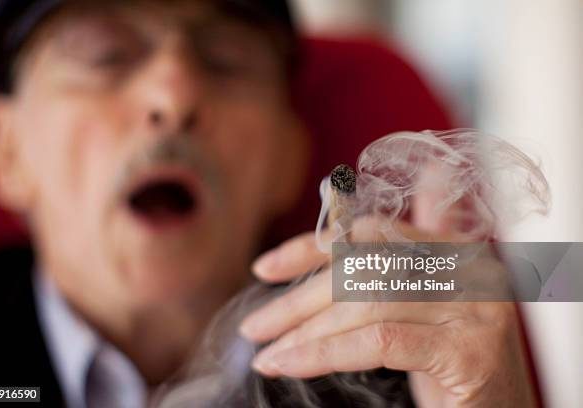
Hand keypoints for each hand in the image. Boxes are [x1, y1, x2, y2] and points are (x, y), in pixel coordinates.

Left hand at [239, 191, 538, 406]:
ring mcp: (475, 307)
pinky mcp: (469, 350)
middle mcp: (470, 268)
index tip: (264, 270)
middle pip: (363, 269)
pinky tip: (291, 364)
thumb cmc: (452, 363)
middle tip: (256, 325)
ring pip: (367, 303)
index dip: (310, 248)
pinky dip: (326, 352)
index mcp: (454, 249)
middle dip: (299, 299)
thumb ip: (401, 257)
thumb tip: (378, 198)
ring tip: (267, 352)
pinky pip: (379, 342)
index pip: (367, 233)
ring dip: (305, 330)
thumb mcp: (421, 308)